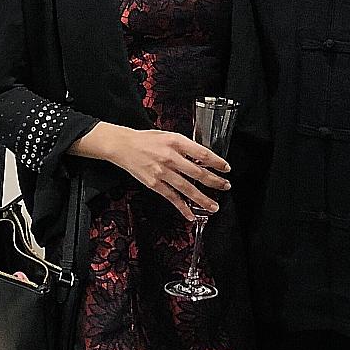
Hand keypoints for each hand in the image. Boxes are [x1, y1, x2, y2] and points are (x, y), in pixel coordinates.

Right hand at [104, 127, 230, 220]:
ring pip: (187, 188)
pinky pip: (172, 197)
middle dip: (215, 181)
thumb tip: (202, 157)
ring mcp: (162, 172)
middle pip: (198, 172)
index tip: (226, 168)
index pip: (202, 153)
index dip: (217, 162)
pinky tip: (191, 214)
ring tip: (214, 206)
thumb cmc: (146, 139)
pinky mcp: (154, 184)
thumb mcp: (169, 135)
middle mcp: (170, 157)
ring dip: (203, 199)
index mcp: (176, 141)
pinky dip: (183, 207)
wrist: (123, 145)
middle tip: (226, 186)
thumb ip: (185, 146)